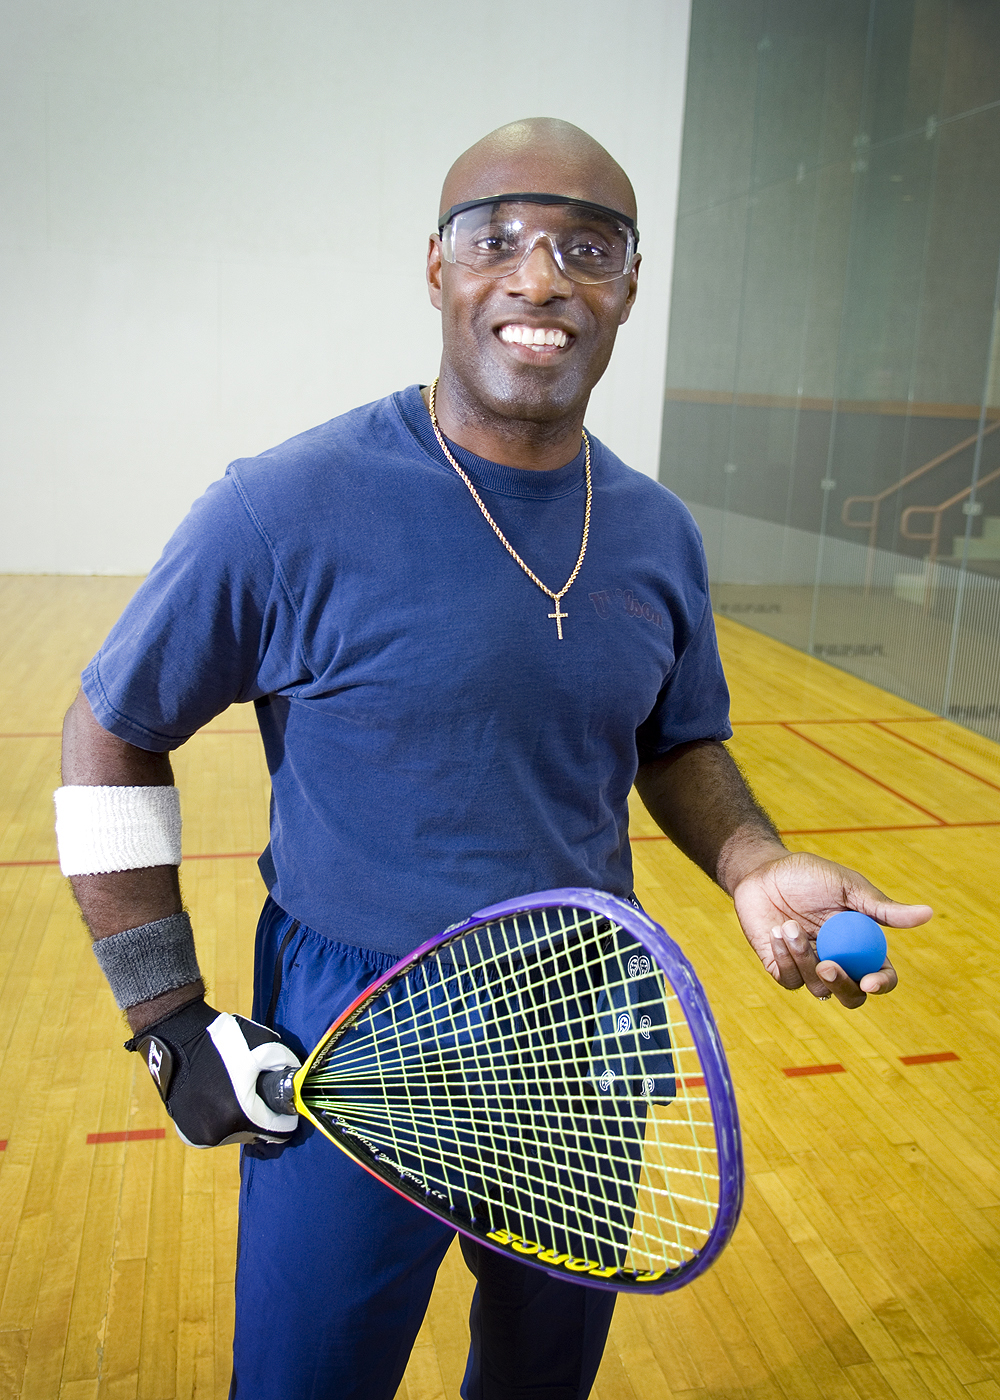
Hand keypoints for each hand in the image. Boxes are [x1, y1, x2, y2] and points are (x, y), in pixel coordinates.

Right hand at [126, 999, 300, 1145]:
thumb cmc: (221, 1040)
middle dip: (260, 1115)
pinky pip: (216, 1131)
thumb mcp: (264, 1046)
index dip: (285, 1117)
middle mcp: (217, 1133)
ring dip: (240, 1119)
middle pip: (255, 1134)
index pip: (278, 1131)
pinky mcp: (186, 1134)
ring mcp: (199, 1135)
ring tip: (234, 1091)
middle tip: (256, 1091)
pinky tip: (218, 1097)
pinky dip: (222, 1119)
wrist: (177, 1037)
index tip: (284, 1106)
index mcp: (238, 1115)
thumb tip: (297, 1082)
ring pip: (235, 1134)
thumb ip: (285, 1067)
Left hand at [731, 850, 931, 1008]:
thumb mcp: (846, 886)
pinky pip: (789, 980)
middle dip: (842, 986)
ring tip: (789, 924)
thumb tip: (928, 913)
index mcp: (861, 945)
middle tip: (826, 964)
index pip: (880, 975)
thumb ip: (882, 907)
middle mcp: (838, 961)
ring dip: (802, 958)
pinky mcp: (781, 967)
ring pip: (818, 987)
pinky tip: (777, 932)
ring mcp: (809, 967)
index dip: (880, 984)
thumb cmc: (808, 875)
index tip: (869, 981)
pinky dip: (783, 957)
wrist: (763, 872)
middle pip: (851, 997)